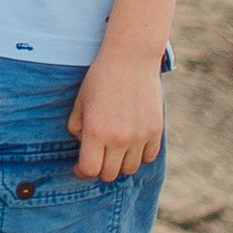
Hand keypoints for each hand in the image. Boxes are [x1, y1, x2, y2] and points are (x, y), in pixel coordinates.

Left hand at [67, 45, 164, 182]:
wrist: (130, 59)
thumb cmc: (100, 79)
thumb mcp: (80, 102)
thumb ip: (76, 128)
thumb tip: (82, 147)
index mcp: (96, 132)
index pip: (89, 170)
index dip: (81, 172)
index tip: (79, 167)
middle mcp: (119, 139)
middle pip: (110, 174)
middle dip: (100, 169)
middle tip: (97, 157)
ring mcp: (140, 137)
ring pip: (130, 169)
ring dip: (120, 164)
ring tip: (114, 150)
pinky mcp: (156, 131)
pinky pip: (148, 157)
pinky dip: (139, 155)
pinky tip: (132, 143)